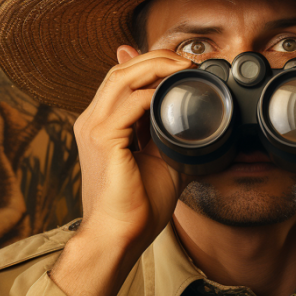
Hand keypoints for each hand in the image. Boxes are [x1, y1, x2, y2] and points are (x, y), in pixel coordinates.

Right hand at [51, 46, 192, 295]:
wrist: (119, 237)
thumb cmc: (137, 207)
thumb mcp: (161, 162)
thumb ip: (171, 138)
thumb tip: (202, 125)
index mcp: (103, 125)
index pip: (122, 79)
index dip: (151, 65)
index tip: (183, 65)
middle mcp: (92, 121)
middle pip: (120, 70)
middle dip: (156, 58)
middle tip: (188, 61)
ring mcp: (93, 128)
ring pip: (121, 77)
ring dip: (155, 66)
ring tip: (183, 67)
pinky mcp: (102, 140)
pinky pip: (129, 104)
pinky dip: (152, 93)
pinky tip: (172, 93)